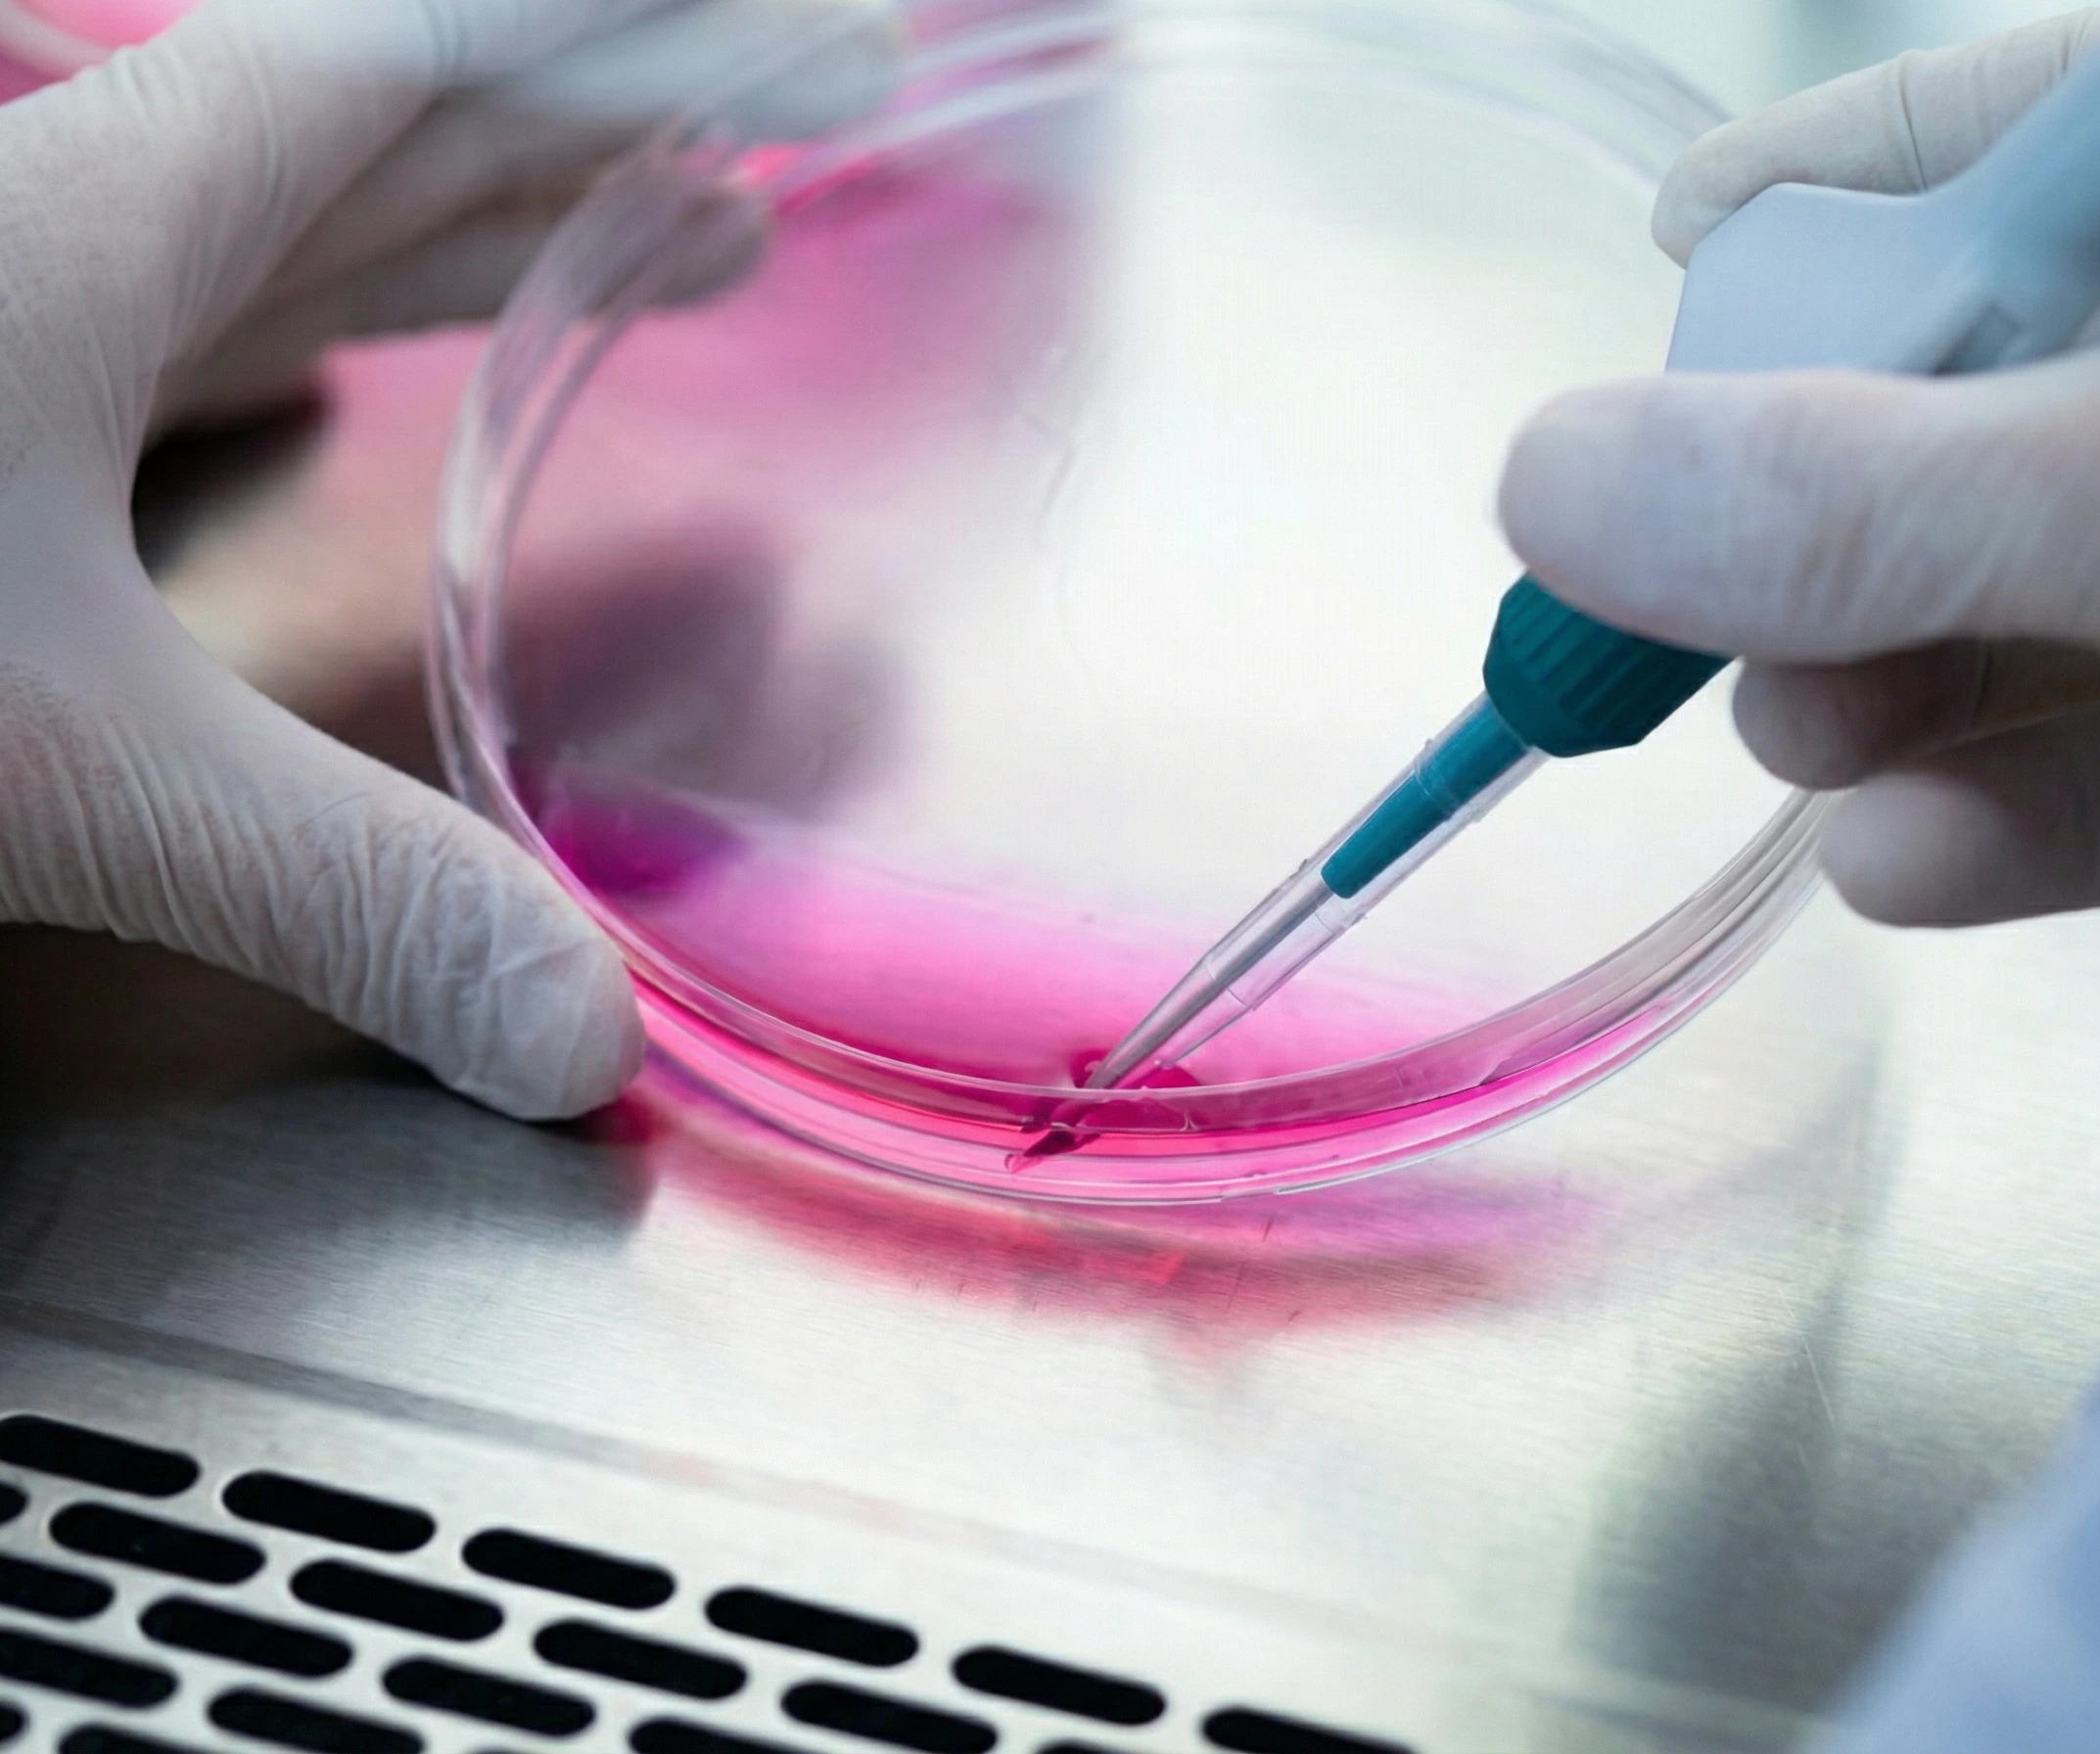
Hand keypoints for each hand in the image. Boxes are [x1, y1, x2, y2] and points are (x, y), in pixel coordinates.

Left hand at [0, 0, 887, 1116]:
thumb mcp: (37, 763)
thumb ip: (327, 885)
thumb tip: (583, 1045)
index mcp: (90, 225)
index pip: (433, 73)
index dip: (638, 54)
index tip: (817, 57)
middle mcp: (42, 218)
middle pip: (375, 134)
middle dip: (583, 163)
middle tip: (751, 197)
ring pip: (260, 215)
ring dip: (451, 235)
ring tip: (606, 255)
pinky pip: (154, 303)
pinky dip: (273, 327)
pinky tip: (296, 381)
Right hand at [1500, 9, 2099, 926]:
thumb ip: (1861, 498)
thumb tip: (1552, 484)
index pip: (2004, 134)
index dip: (1821, 208)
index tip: (1672, 258)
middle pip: (1988, 397)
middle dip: (1838, 535)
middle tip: (1715, 618)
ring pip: (2053, 590)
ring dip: (1902, 700)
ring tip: (1817, 761)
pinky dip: (2027, 810)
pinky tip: (1911, 863)